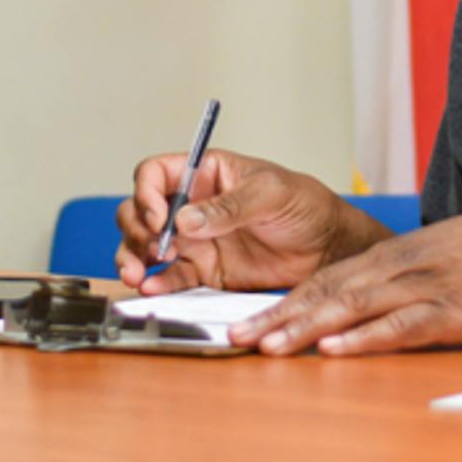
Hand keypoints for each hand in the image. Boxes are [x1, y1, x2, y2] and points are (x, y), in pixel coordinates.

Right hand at [114, 149, 385, 294]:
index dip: (147, 193)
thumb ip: (229, 206)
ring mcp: (196, 240)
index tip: (159, 217)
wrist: (328, 248)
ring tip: (139, 275)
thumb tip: (185, 219)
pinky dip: (158, 284)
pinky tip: (154, 288)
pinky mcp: (205, 271)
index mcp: (205, 173)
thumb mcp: (271, 193)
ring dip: (134, 258)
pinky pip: (171, 277)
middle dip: (134, 230)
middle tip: (150, 249)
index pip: (155, 174)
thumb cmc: (305, 205)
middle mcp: (193, 205)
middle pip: (140, 211)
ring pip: (147, 246)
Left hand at [228, 196, 461, 355]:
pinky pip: (401, 325)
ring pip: (352, 306)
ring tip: (270, 346)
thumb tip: (361, 304)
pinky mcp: (450, 310)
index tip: (246, 323)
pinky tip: (338, 348)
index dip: (282, 302)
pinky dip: (365, 337)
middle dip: (278, 317)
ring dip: (307, 326)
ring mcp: (422, 288)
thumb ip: (398, 275)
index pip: (323, 278)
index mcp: (391, 255)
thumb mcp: (434, 254)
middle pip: (326, 291)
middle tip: (236, 338)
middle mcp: (397, 268)